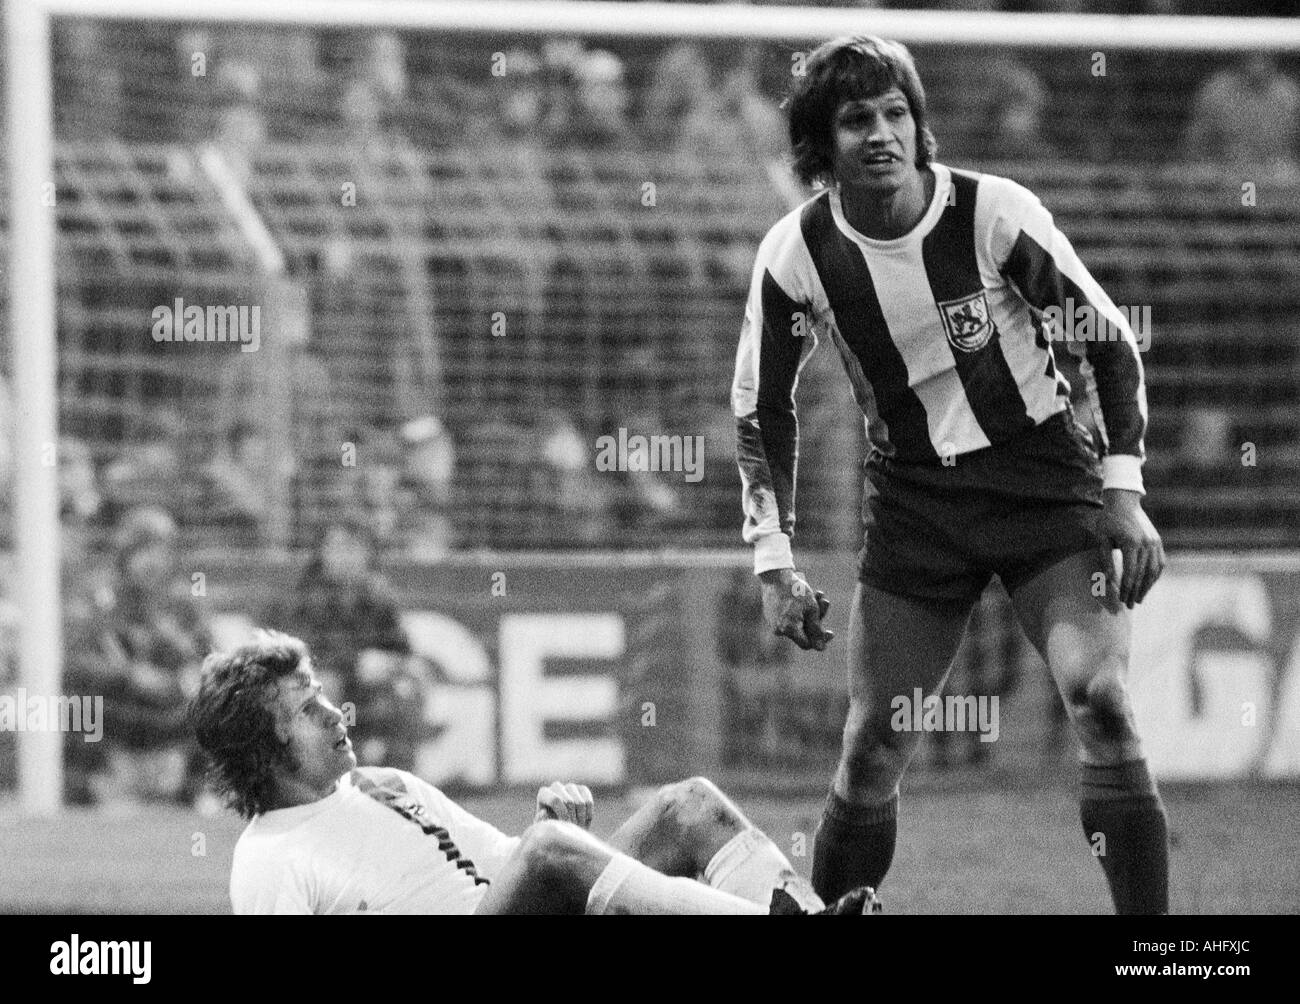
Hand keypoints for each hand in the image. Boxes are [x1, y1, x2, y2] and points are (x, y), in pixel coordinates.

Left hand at [535, 781, 593, 827]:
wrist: (559, 828)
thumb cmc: (548, 828)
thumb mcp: (543, 827)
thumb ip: (541, 821)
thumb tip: (544, 812)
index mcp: (544, 793)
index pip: (556, 800)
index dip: (563, 814)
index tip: (566, 826)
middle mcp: (556, 786)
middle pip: (569, 802)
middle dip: (573, 818)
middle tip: (573, 830)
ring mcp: (570, 787)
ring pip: (580, 803)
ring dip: (581, 819)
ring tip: (577, 828)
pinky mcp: (582, 789)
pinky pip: (589, 802)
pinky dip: (588, 815)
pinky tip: (584, 823)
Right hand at [758, 568, 833, 650]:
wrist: (774, 575)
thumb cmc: (795, 590)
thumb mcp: (811, 609)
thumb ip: (816, 630)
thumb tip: (821, 648)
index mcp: (788, 629)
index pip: (807, 644)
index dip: (820, 639)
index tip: (830, 632)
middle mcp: (778, 630)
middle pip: (803, 631)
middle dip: (817, 619)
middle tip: (826, 603)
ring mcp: (773, 623)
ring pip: (797, 622)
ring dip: (810, 611)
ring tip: (819, 595)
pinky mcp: (771, 615)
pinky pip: (788, 617)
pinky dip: (799, 609)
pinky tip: (808, 595)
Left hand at [1098, 488, 1165, 608]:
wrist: (1124, 501)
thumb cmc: (1108, 520)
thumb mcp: (1102, 538)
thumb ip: (1106, 559)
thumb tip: (1109, 581)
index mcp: (1131, 543)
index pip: (1130, 573)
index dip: (1126, 589)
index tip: (1122, 600)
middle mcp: (1146, 544)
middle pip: (1143, 574)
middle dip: (1136, 592)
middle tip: (1130, 605)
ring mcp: (1155, 542)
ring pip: (1154, 571)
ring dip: (1147, 587)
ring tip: (1140, 598)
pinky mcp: (1158, 541)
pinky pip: (1160, 563)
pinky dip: (1155, 576)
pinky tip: (1148, 584)